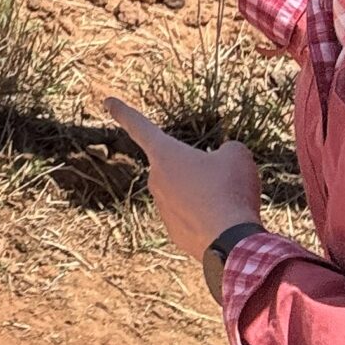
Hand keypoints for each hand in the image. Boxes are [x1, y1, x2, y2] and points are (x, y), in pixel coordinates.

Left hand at [105, 97, 262, 261]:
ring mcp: (162, 208)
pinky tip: (224, 224)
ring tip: (228, 204)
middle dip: (199, 171)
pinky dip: (209, 218)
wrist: (231, 242)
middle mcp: (156, 179)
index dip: (124, 112)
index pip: (140, 126)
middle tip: (224, 181)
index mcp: (165, 153)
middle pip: (177, 166)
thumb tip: (223, 159)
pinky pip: (193, 217)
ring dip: (207, 195)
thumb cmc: (230, 190)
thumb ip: (226, 149)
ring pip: (188, 193)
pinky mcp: (174, 233)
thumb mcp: (237, 155)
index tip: (107, 102)